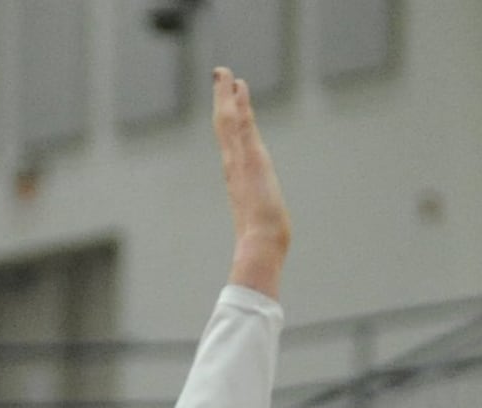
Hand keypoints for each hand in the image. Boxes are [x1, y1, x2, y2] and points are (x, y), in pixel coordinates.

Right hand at [212, 68, 289, 297]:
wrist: (261, 248)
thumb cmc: (261, 247)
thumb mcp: (259, 232)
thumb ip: (255, 235)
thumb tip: (253, 259)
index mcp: (237, 182)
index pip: (232, 146)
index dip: (229, 124)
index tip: (229, 104)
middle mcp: (234, 168)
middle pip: (225, 128)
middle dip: (222, 101)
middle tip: (220, 76)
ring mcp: (239, 162)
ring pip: (230, 121)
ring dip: (226, 95)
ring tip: (225, 73)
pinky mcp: (248, 158)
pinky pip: (240, 124)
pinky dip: (237, 104)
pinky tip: (236, 87)